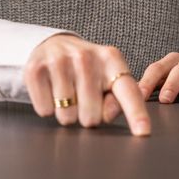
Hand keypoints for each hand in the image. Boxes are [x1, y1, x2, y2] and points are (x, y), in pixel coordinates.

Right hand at [23, 34, 150, 135]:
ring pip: (66, 116)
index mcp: (111, 59)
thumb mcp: (107, 78)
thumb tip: (107, 114)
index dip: (136, 113)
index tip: (144, 132)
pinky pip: (45, 110)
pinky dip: (47, 108)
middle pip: (92, 117)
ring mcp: (59, 61)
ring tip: (67, 94)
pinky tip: (50, 91)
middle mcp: (86, 57)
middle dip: (87, 116)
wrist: (53, 45)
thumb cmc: (87, 69)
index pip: (127, 90)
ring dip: (66, 113)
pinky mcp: (35, 69)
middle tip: (83, 99)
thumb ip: (117, 99)